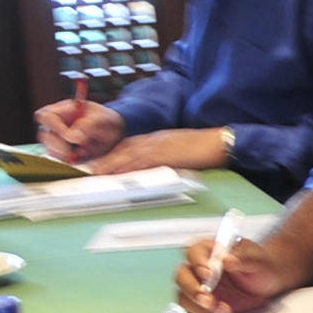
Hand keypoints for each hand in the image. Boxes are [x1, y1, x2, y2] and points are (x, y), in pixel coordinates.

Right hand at [36, 99, 124, 161]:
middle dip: (57, 145)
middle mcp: (57, 125)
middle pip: (44, 135)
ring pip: (50, 149)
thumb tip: (71, 137)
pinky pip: (59, 160)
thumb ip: (87, 125)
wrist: (114, 133)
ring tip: (81, 153)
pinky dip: (68, 162)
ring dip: (63, 155)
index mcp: (62, 111)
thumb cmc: (106, 120)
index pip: (46, 116)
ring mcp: (58, 140)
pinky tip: (80, 158)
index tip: (69, 137)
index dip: (53, 126)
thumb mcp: (101, 119)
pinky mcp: (64, 153)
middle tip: (72, 151)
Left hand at [90, 127, 233, 174]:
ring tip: (99, 173)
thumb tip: (155, 166)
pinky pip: (144, 161)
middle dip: (108, 158)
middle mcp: (155, 140)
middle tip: (92, 169)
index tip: (102, 162)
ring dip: (113, 163)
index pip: (131, 144)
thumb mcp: (181, 150)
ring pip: (130, 153)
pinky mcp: (167, 155)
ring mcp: (160, 146)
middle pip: (126, 148)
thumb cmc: (204, 147)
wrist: (220, 141)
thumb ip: (166, 155)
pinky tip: (121, 174)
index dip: (115, 153)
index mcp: (158, 138)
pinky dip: (130, 167)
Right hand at [176, 232, 294, 312]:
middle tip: (208, 299)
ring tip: (223, 309)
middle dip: (193, 289)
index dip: (198, 262)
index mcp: (209, 250)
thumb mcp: (258, 259)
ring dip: (199, 306)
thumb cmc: (260, 265)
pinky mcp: (202, 306)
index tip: (208, 274)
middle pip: (182, 276)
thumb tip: (228, 260)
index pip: (194, 252)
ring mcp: (199, 288)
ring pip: (184, 296)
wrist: (268, 282)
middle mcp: (199, 268)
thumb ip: (245, 258)